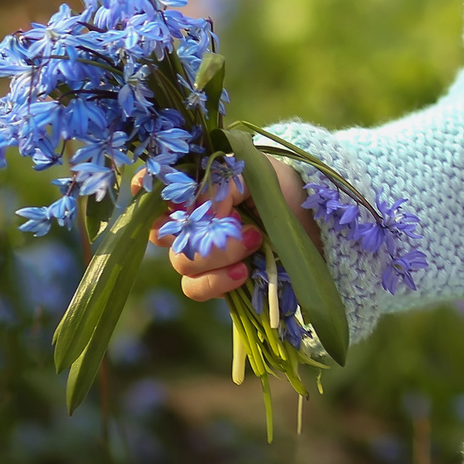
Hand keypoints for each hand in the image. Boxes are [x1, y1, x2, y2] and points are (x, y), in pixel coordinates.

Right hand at [152, 162, 312, 302]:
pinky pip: (195, 289)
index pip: (155, 185)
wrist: (318, 224)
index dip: (145, 188)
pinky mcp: (217, 281)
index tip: (154, 190)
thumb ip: (222, 185)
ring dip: (217, 254)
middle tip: (236, 223)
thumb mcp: (259, 174)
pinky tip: (244, 271)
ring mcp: (203, 252)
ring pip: (182, 261)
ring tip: (255, 242)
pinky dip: (217, 281)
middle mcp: (192, 219)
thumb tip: (196, 209)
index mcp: (198, 185)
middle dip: (196, 229)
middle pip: (163, 231)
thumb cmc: (286, 189)